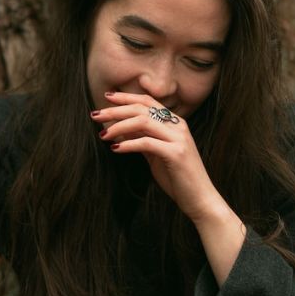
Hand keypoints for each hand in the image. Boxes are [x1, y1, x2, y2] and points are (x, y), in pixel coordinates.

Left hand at [92, 92, 230, 224]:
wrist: (199, 198)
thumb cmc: (177, 177)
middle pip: (142, 108)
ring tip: (103, 134)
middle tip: (95, 115)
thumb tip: (122, 127)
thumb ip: (143, 138)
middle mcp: (178, 126)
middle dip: (115, 110)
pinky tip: (115, 148)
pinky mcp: (175, 153)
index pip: (147, 102)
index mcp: (175, 123)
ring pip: (143, 121)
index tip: (107, 97)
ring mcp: (178, 139)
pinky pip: (146, 143)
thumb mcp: (156, 154)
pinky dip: (128, 144)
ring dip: (118, 126)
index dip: (126, 97)